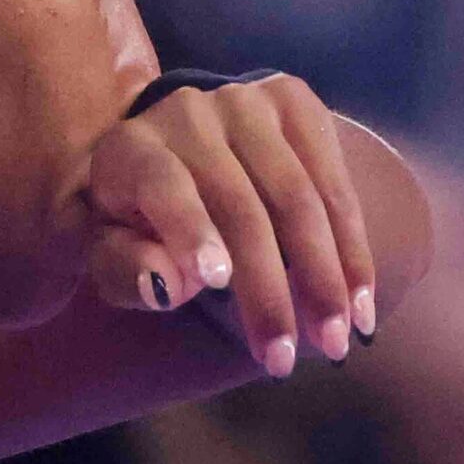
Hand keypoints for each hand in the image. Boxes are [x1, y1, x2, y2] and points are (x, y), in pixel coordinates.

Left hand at [81, 72, 376, 376]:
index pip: (164, 187)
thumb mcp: (103, 247)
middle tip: (283, 360)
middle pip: (241, 207)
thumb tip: (165, 284)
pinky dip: (352, 248)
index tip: (219, 283)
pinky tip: (361, 300)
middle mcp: (188, 114)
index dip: (191, 232)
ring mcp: (247, 102)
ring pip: (300, 199)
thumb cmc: (130, 219)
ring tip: (335, 340)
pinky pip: (335, 184)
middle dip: (269, 290)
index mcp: (130, 149)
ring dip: (325, 277)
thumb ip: (122, 267)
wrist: (167, 149)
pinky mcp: (295, 104)